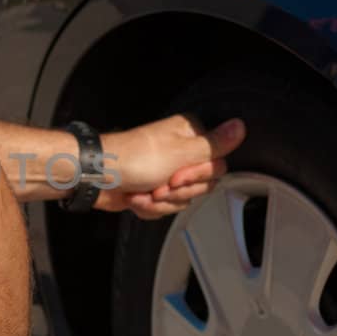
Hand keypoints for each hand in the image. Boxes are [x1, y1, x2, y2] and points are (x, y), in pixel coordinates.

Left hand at [96, 113, 245, 220]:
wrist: (96, 177)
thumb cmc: (131, 160)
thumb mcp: (179, 153)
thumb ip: (213, 144)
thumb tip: (240, 126)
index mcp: (189, 136)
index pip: (217, 165)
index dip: (197, 176)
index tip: (177, 175)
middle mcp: (179, 153)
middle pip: (201, 186)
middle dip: (177, 192)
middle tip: (159, 183)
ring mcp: (165, 172)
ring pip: (182, 200)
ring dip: (160, 201)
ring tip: (144, 190)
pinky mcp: (153, 189)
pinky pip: (164, 208)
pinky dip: (149, 207)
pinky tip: (136, 197)